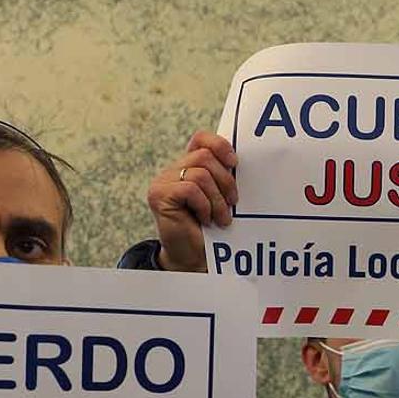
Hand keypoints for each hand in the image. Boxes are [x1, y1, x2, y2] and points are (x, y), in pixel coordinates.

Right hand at [146, 131, 238, 271]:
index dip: (220, 145)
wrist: (194, 258)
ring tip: (221, 218)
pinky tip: (206, 219)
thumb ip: (223, 178)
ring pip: (200, 174)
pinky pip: (190, 189)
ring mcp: (163, 182)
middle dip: (225, 180)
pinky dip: (204, 205)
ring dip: (217, 199)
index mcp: (187, 167)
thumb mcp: (220, 198)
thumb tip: (239, 162)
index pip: (201, 139)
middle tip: (233, 203)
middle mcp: (172, 171)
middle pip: (204, 156)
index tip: (234, 163)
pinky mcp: (159, 195)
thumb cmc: (210, 231)